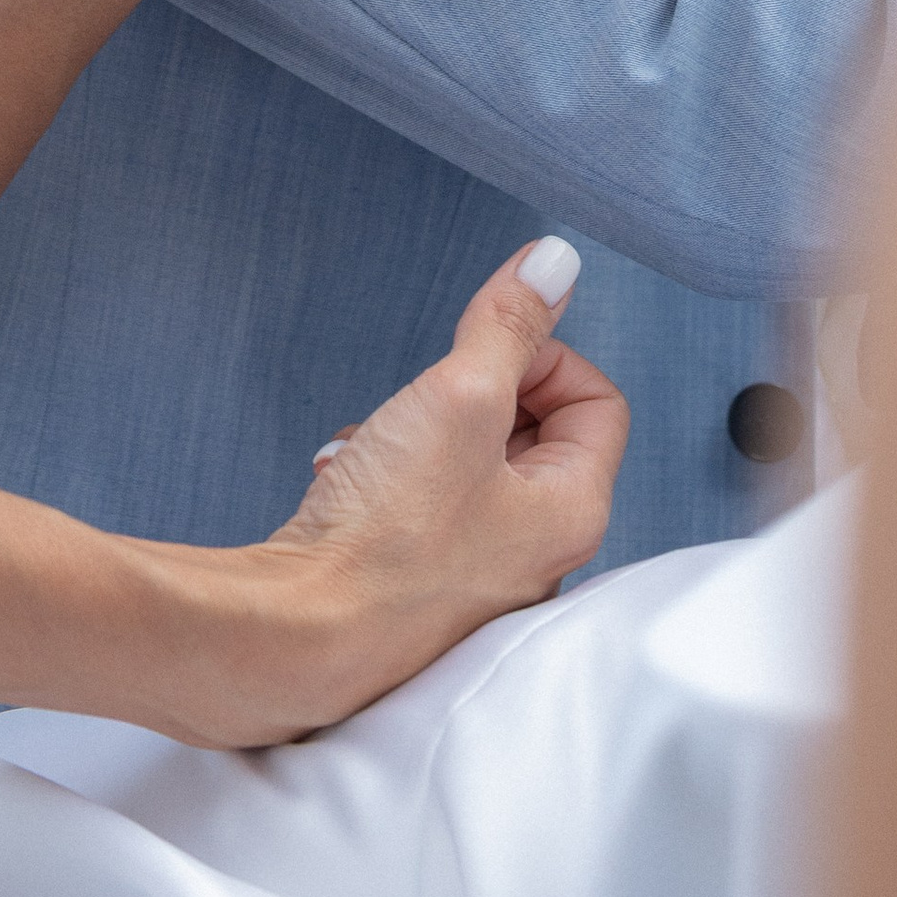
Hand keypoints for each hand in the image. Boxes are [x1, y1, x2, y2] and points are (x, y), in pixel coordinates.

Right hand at [177, 242, 625, 743]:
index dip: (541, 357)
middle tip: (430, 398)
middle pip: (534, 431)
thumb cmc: (387, 534)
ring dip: (420, 432)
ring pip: (469, 463)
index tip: (484, 356)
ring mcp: (479, 578)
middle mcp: (539, 556)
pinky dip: (388, 475)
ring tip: (378, 441)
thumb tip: (556, 260)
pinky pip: (424, 504)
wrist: (299, 636)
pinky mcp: (421, 588)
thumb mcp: (459, 395)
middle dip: (472, 394)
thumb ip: (509, 324)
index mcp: (572, 513)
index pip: (598, 399)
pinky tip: (350, 478)